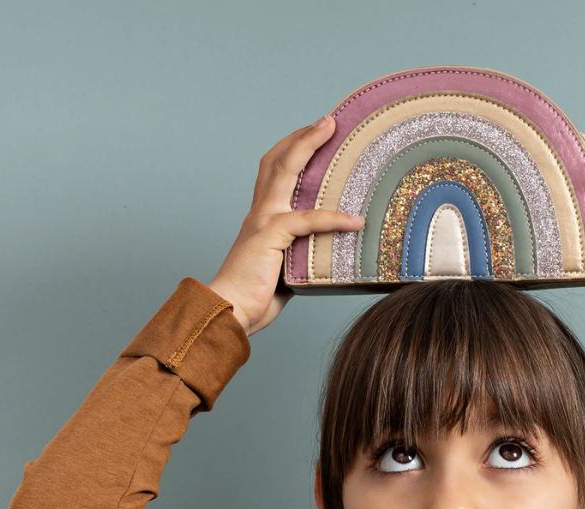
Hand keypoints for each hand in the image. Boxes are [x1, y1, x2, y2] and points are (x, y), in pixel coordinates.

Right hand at [208, 116, 364, 335]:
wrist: (229, 311)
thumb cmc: (255, 297)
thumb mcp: (286, 271)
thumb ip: (303, 257)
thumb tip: (329, 258)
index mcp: (261, 219)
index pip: (273, 173)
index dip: (292, 150)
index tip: (314, 134)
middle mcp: (260, 213)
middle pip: (277, 160)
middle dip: (302, 137)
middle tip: (328, 121)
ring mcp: (263, 222)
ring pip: (285, 172)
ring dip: (309, 147)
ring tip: (332, 130)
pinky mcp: (270, 237)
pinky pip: (306, 221)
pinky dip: (332, 219)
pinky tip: (355, 220)